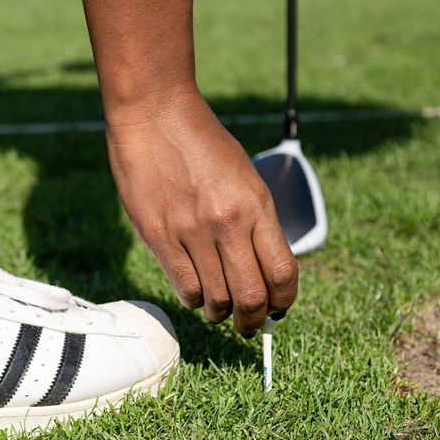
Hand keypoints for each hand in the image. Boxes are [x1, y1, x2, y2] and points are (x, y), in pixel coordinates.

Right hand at [105, 89, 297, 335]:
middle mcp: (228, 223)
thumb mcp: (243, 178)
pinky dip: (194, 300)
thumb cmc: (202, 143)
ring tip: (218, 310)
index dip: (284, 302)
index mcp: (256, 205)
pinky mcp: (159, 237)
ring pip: (216, 300)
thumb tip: (259, 272)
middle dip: (254, 321)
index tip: (277, 308)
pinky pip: (184, 288)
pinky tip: (195, 292)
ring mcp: (192, 232)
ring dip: (221, 313)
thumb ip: (253, 223)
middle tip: (249, 325)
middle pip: (252, 296)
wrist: (155, 114)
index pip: (283, 273)